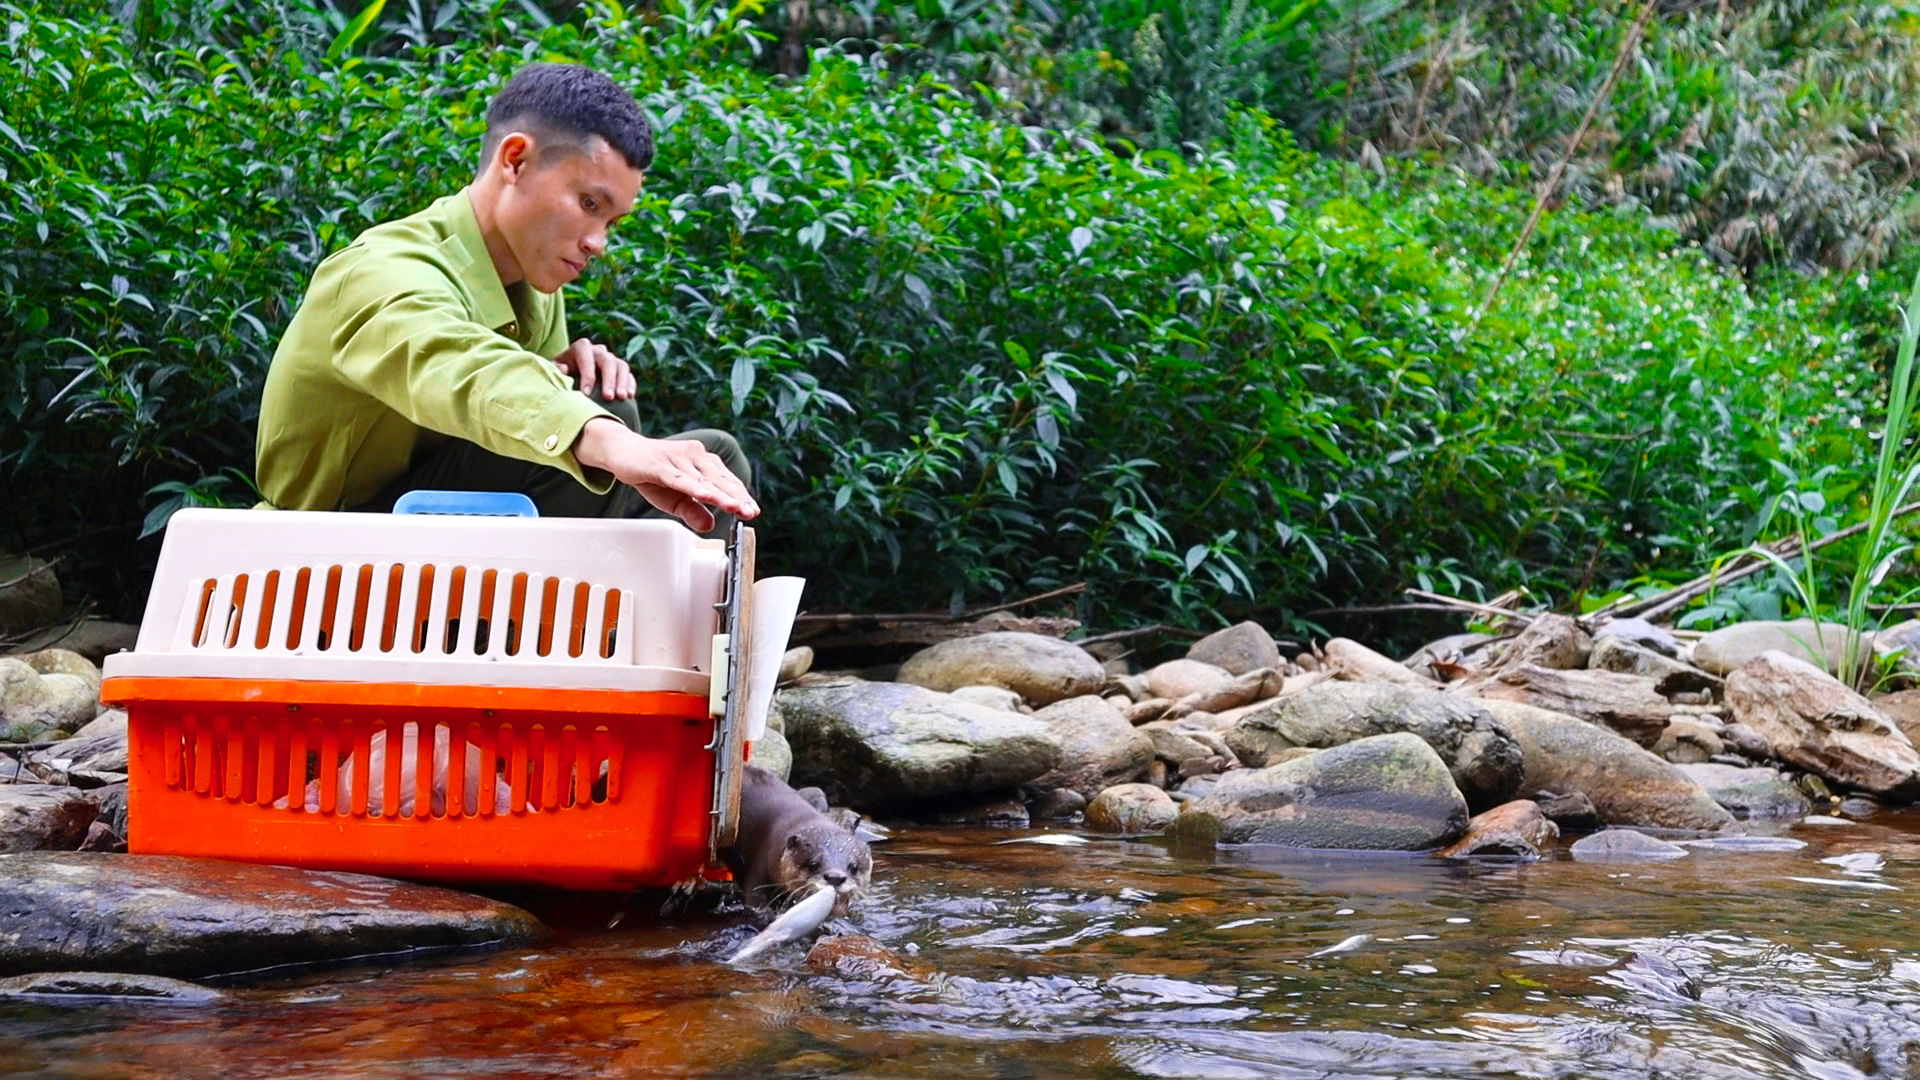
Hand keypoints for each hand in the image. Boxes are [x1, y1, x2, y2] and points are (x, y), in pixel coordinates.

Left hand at [552, 337, 634, 400]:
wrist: (572, 375)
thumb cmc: (561, 374)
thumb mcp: (555, 371)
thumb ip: (556, 370)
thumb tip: (564, 368)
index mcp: (581, 348)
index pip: (586, 357)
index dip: (587, 375)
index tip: (586, 394)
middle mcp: (598, 350)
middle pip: (607, 361)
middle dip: (608, 380)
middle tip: (608, 397)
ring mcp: (611, 358)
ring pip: (621, 366)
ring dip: (622, 382)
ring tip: (622, 397)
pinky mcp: (620, 369)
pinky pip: (629, 374)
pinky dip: (630, 384)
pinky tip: (630, 396)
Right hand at [573, 418, 759, 531]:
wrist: (622, 451)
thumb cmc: (651, 474)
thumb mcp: (674, 499)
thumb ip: (693, 511)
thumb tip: (709, 525)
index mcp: (702, 463)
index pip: (726, 481)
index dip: (740, 496)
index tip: (752, 511)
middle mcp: (694, 456)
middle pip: (719, 480)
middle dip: (736, 497)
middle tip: (749, 512)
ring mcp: (677, 458)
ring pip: (702, 479)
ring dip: (719, 494)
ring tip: (734, 507)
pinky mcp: (659, 463)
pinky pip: (679, 477)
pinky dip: (693, 486)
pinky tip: (705, 495)